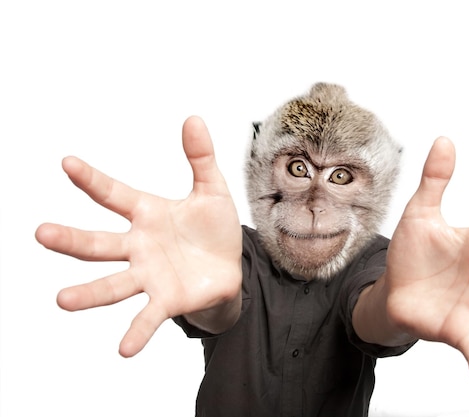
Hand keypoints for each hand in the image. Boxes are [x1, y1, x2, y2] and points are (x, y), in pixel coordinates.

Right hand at [35, 116, 241, 356]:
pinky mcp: (166, 301)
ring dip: (89, 293)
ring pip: (113, 284)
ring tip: (62, 300)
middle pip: (100, 244)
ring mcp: (149, 275)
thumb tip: (193, 118)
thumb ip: (200, 158)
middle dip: (72, 240)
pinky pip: (147, 317)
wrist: (230, 267)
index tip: (68, 163)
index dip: (92, 180)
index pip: (114, 194)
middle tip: (41, 234)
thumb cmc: (213, 228)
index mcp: (147, 213)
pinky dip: (136, 333)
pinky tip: (123, 350)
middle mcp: (138, 246)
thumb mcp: (211, 190)